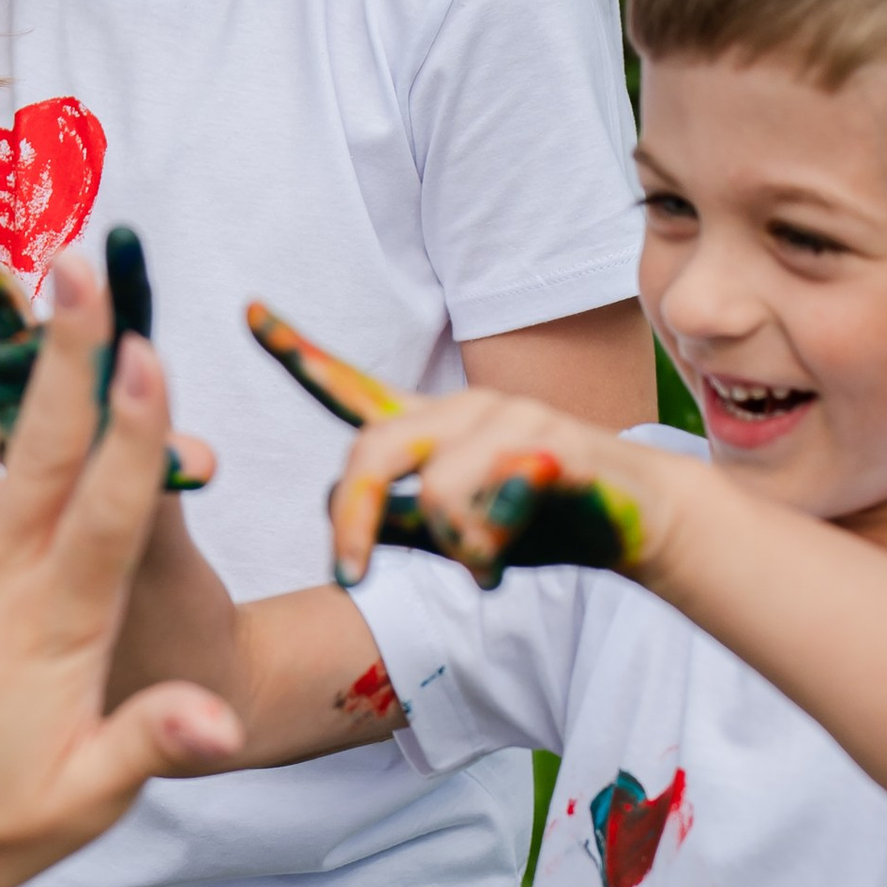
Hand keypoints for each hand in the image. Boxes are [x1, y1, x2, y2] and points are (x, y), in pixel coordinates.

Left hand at [332, 385, 663, 590]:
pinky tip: (502, 570)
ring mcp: (510, 419)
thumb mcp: (451, 530)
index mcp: (429, 426)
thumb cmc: (541, 522)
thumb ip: (397, 520)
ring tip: (480, 572)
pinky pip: (493, 502)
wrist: (638, 519)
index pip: (352, 387)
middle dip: (352, 520)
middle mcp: (462, 408)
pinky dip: (487, 550)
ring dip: (448, 549)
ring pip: (435, 489)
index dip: (300, 352)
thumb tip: (340, 518)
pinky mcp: (552, 446)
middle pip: (370, 449)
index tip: (247, 310)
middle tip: (350, 577)